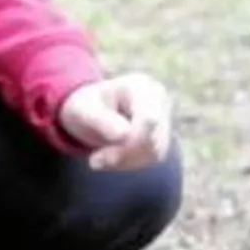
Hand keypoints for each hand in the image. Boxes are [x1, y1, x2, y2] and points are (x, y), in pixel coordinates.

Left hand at [59, 73, 173, 171]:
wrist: (91, 110)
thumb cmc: (86, 106)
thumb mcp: (85, 111)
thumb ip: (103, 121)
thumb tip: (125, 135)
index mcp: (141, 86)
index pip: (149, 119)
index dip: (130, 141)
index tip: (97, 158)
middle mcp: (159, 100)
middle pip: (152, 138)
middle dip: (122, 154)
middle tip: (94, 161)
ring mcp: (164, 118)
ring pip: (154, 152)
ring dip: (124, 161)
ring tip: (98, 159)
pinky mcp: (162, 137)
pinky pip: (151, 158)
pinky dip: (128, 163)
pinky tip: (110, 158)